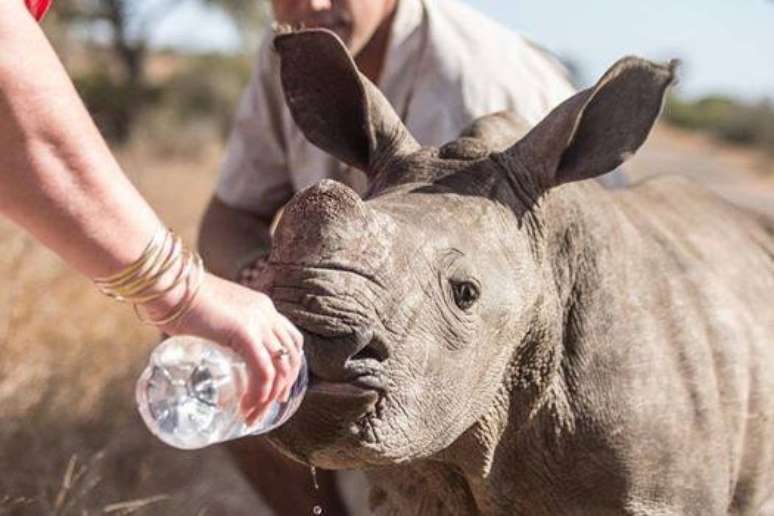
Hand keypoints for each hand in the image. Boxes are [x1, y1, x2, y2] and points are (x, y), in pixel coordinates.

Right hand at [147, 273, 303, 423]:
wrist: (168, 283)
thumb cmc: (178, 298)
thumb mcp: (210, 316)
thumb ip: (217, 332)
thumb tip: (204, 354)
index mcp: (262, 307)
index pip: (290, 340)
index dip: (289, 368)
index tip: (277, 391)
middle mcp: (267, 313)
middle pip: (291, 356)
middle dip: (282, 388)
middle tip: (267, 409)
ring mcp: (258, 322)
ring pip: (280, 369)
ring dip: (268, 398)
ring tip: (251, 415)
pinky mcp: (245, 332)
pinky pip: (263, 371)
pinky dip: (259, 394)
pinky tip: (246, 406)